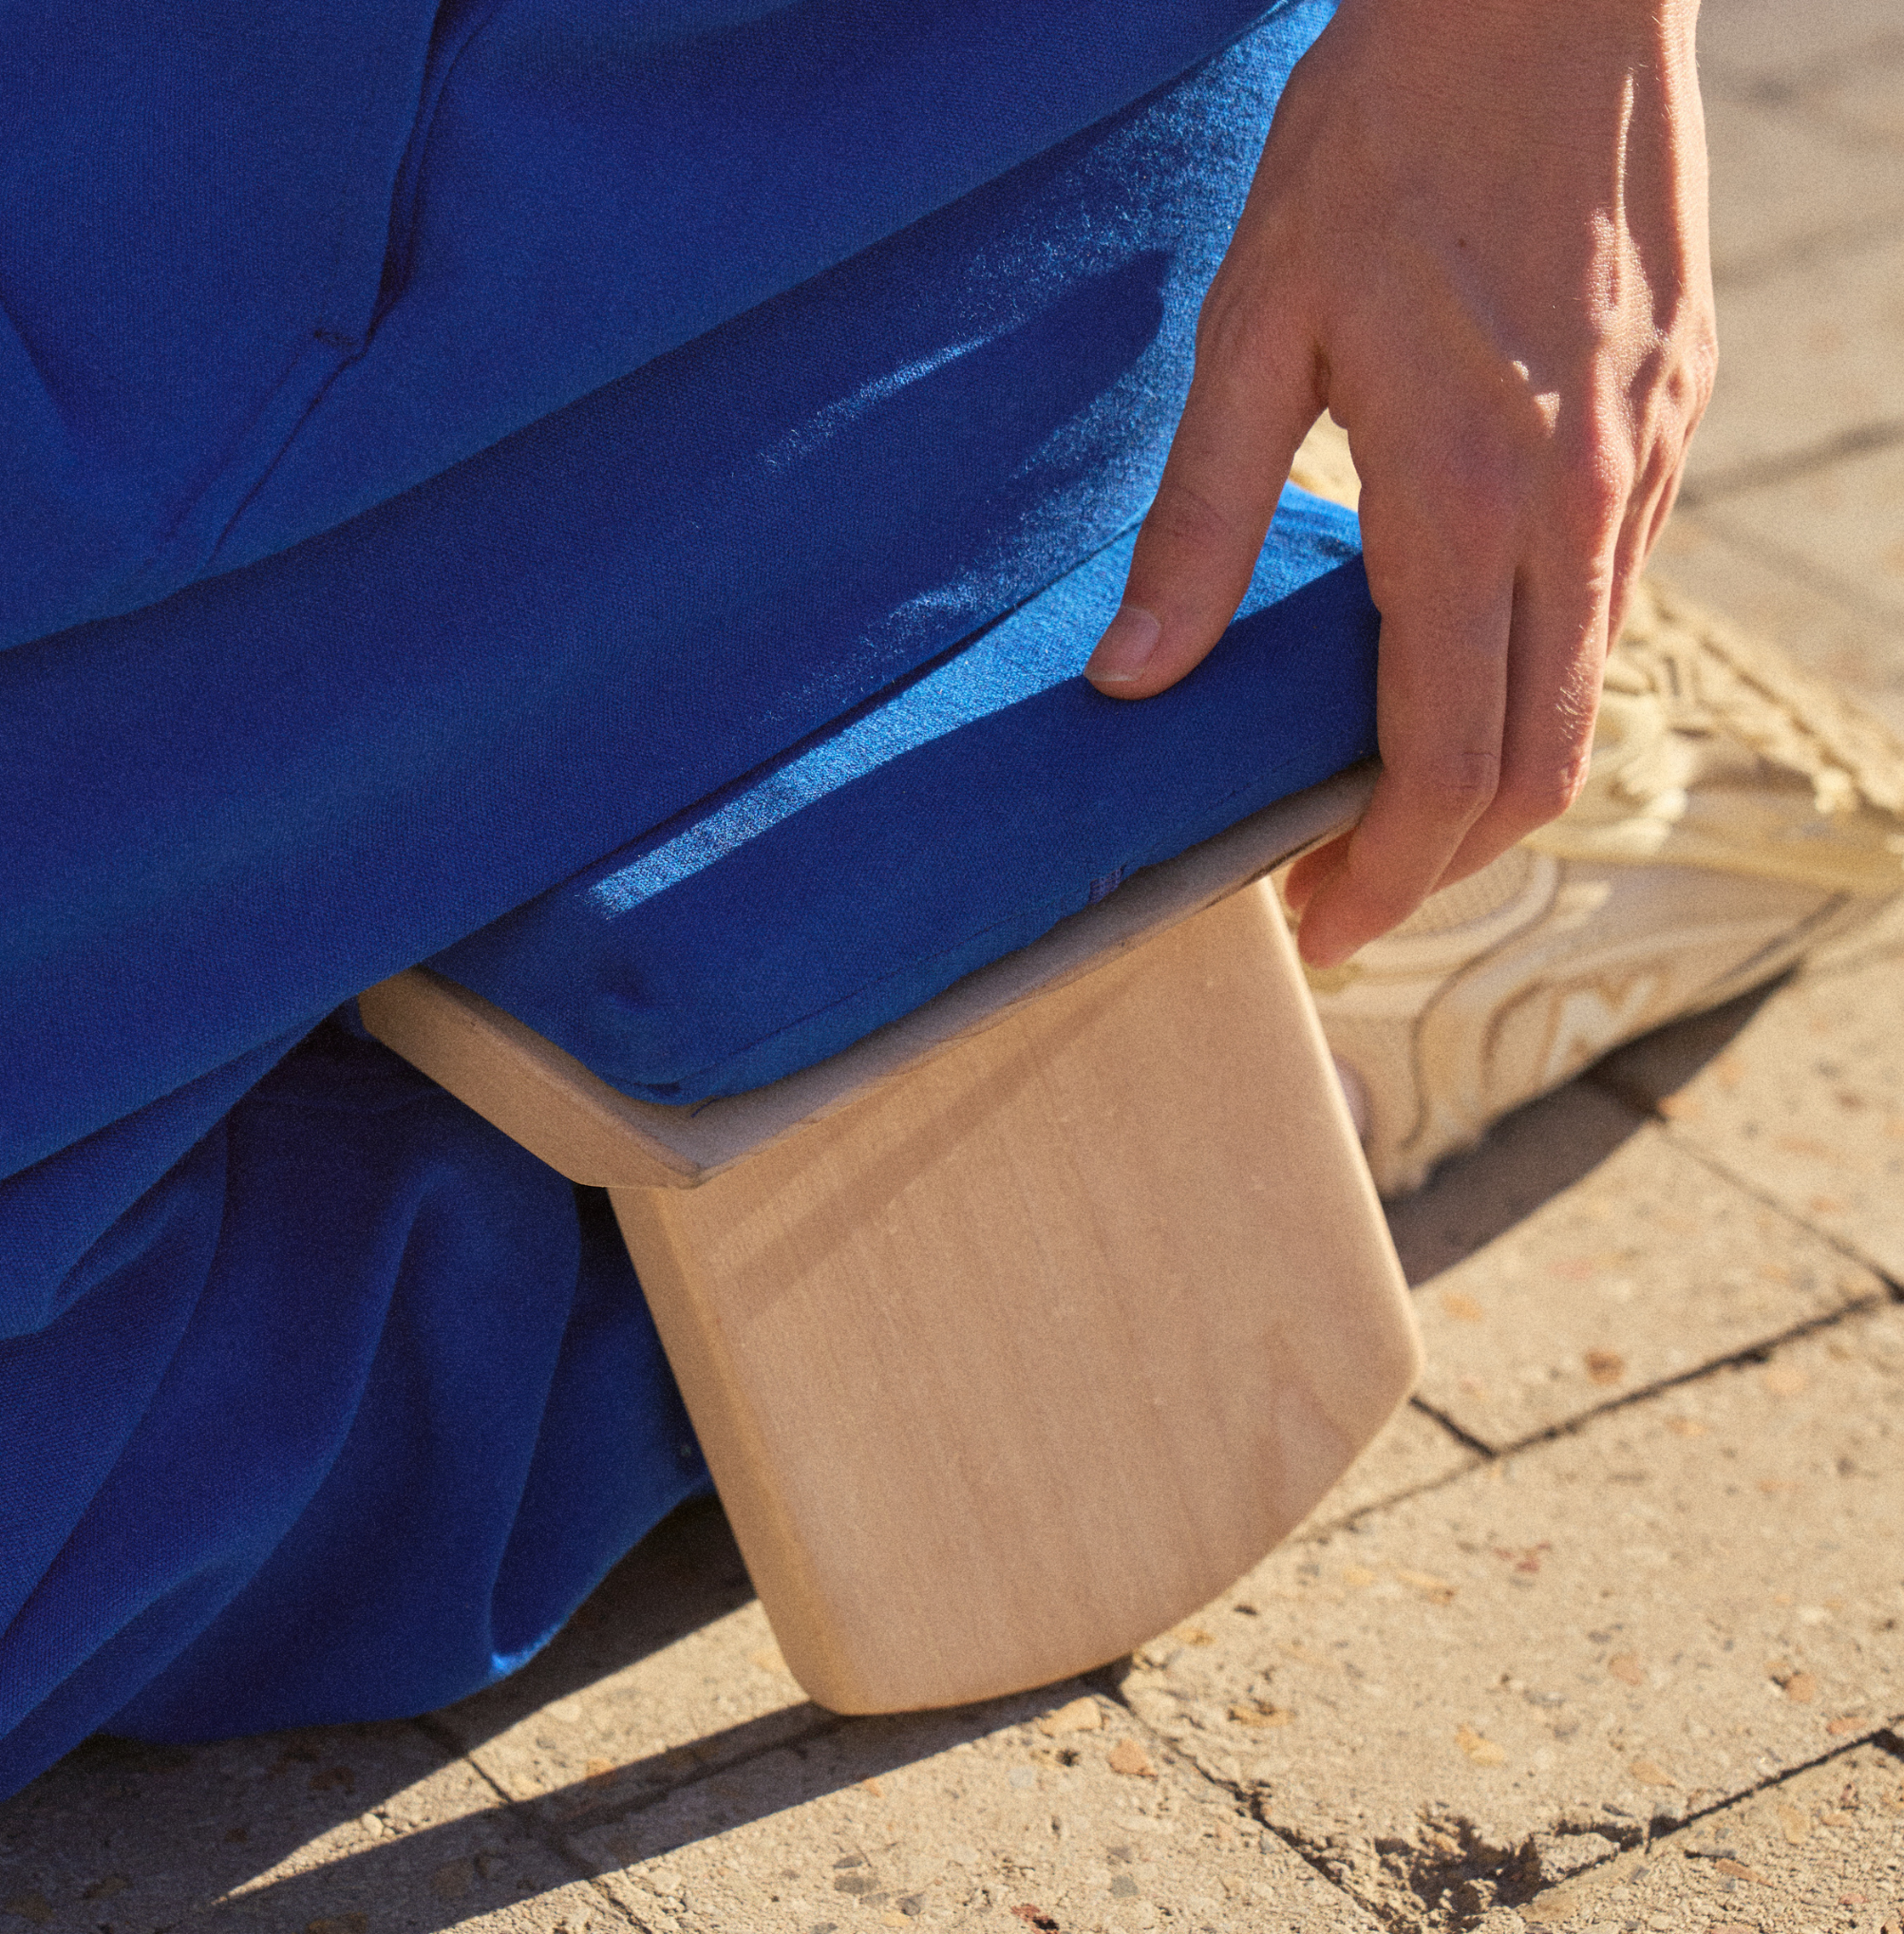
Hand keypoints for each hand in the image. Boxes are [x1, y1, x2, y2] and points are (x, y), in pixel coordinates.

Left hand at [1085, 0, 1715, 966]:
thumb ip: (1199, 522)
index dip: (1380, 878)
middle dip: (1438, 862)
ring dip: (1488, 776)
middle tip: (1338, 886)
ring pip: (1587, 694)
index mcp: (1470, 501)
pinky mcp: (1674, 422)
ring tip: (1378, 793)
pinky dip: (1534, 671)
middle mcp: (1584, 509)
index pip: (1443, 767)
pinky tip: (1451, 655)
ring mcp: (1648, 468)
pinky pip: (1613, 599)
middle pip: (1536, 769)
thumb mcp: (1255, 326)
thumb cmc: (1385, 135)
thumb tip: (1132, 683)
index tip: (1312, 926)